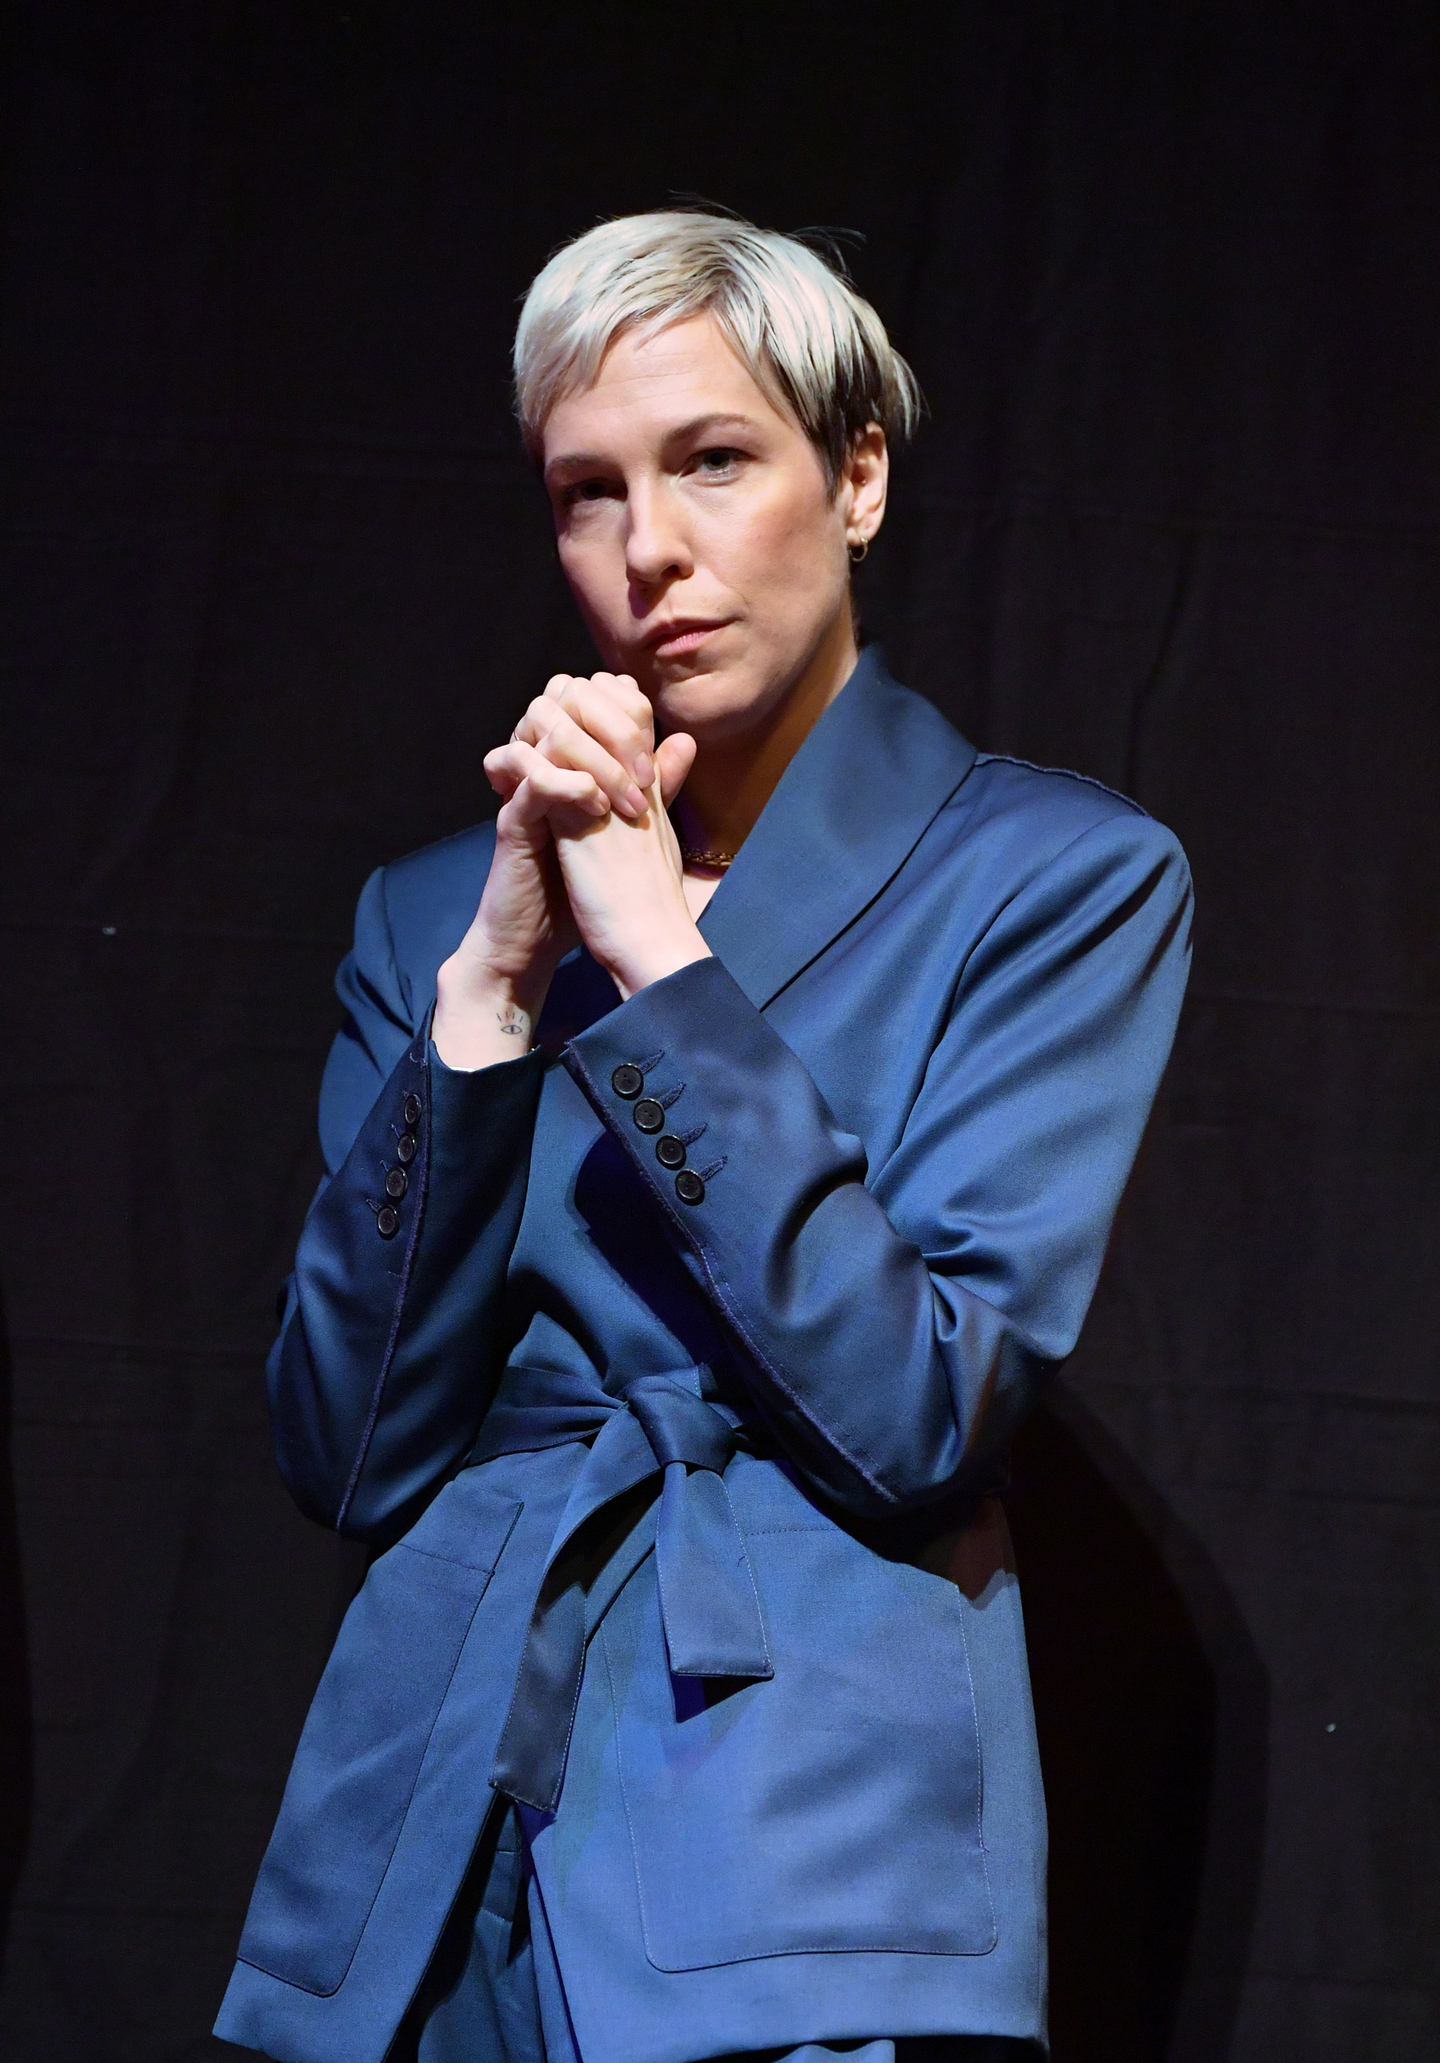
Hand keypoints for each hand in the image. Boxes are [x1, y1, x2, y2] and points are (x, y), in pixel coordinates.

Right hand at [433, 673, 694, 1069]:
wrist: (539, 939)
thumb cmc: (582, 887)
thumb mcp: (627, 827)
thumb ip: (654, 784)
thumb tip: (684, 741)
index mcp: (567, 759)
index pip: (587, 695)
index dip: (622, 707)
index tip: (654, 751)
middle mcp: (542, 765)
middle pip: (560, 698)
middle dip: (609, 725)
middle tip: (644, 774)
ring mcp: (522, 790)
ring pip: (538, 727)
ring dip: (589, 754)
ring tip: (620, 796)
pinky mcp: (511, 823)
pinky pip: (527, 780)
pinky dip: (565, 783)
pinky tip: (595, 807)